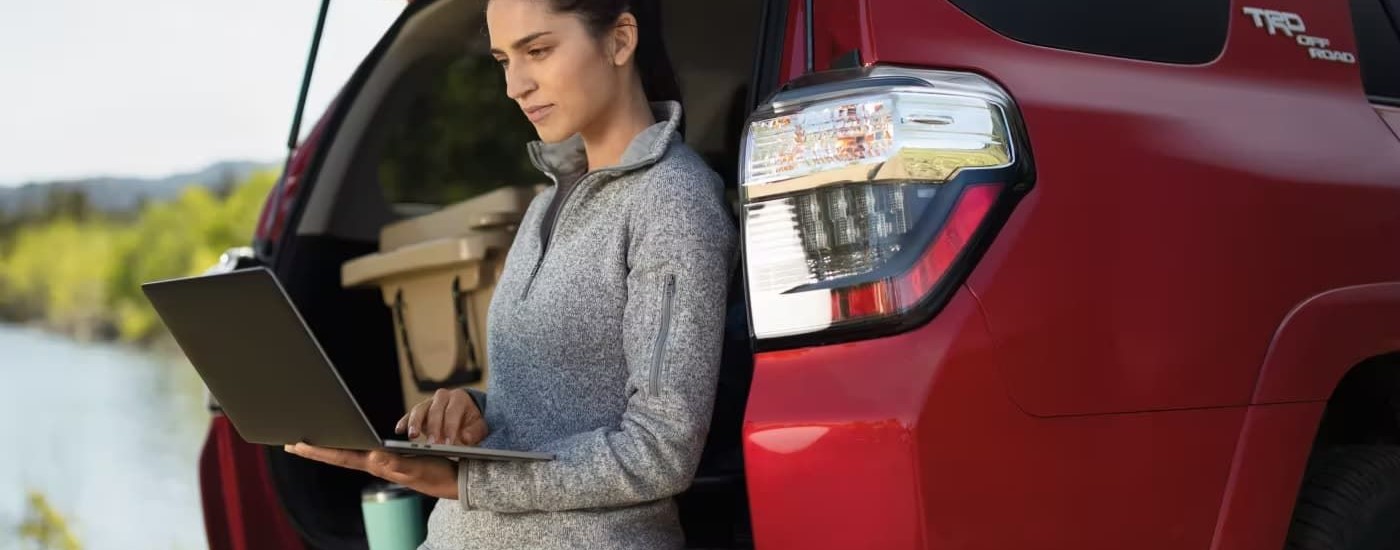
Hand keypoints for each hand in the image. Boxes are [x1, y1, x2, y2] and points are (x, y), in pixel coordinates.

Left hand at [283, 443, 457, 498]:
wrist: (457, 480)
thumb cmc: (439, 475)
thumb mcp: (418, 468)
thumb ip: (396, 463)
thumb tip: (372, 455)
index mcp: (378, 464)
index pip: (341, 456)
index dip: (318, 450)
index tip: (295, 443)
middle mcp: (376, 463)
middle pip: (339, 454)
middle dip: (316, 448)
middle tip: (291, 443)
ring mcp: (383, 462)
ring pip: (349, 453)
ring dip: (329, 447)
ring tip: (312, 441)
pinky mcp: (392, 458)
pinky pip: (363, 450)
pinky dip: (349, 445)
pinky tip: (346, 441)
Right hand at [396, 388, 487, 446]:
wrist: (466, 416)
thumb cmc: (473, 423)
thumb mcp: (480, 427)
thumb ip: (475, 432)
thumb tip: (465, 437)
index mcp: (459, 398)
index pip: (453, 411)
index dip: (450, 427)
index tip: (448, 443)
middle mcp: (442, 397)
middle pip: (435, 410)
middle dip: (433, 427)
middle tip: (432, 443)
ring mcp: (429, 403)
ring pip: (419, 409)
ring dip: (415, 423)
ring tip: (412, 437)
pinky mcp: (419, 412)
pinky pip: (409, 415)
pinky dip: (404, 422)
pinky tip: (399, 430)